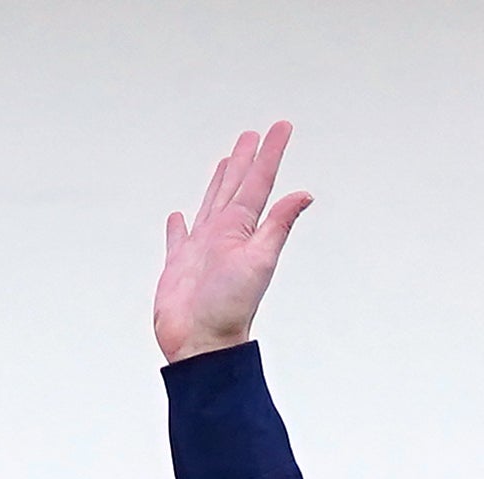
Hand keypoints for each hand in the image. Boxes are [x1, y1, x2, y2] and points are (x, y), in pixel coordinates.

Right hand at [157, 122, 310, 359]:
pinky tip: (179, 216)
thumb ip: (278, 225)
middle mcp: (222, 235)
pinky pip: (178, 239)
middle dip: (243, 160)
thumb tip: (305, 195)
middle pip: (234, 188)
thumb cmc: (230, 308)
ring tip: (223, 164)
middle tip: (250, 136)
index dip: (269, 154)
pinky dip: (178, 227)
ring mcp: (201, 250)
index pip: (259, 183)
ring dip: (217, 184)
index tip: (281, 127)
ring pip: (209, 205)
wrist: (201, 345)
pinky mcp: (178, 267)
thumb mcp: (259, 260)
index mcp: (241, 229)